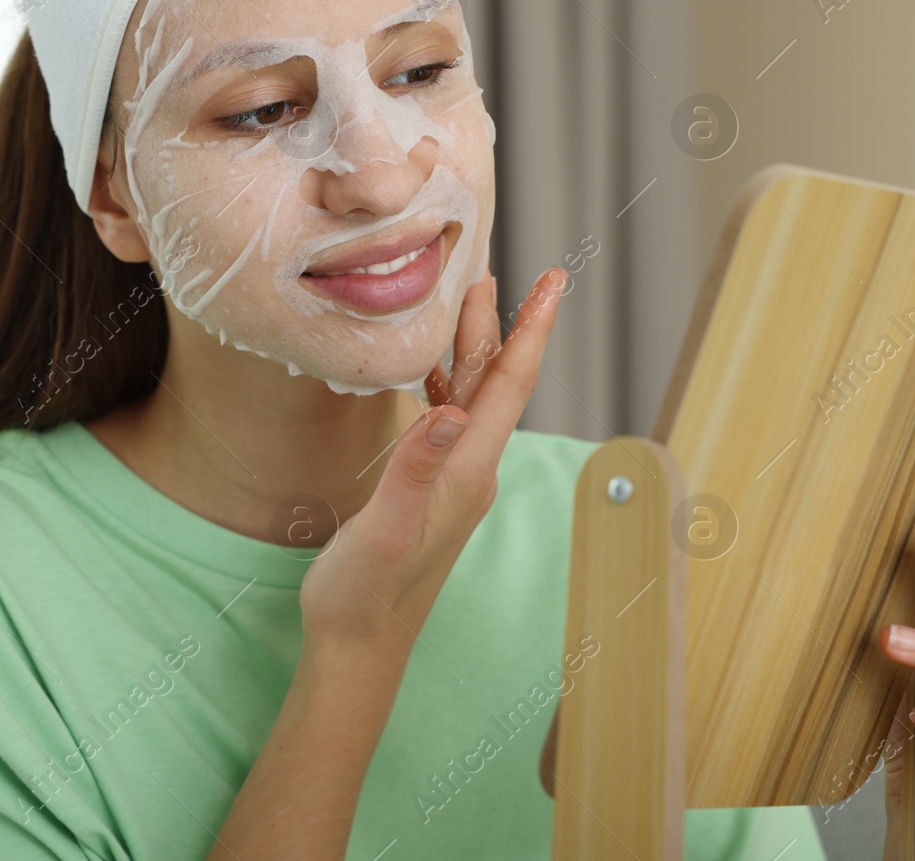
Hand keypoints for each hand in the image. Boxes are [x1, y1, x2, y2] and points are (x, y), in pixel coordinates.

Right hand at [299, 266, 564, 658]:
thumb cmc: (364, 594)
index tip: (555, 280)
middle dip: (498, 322)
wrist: (359, 647)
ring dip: (471, 348)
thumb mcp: (386, 529)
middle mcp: (470, 471)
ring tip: (461, 301)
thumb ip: (414, 470)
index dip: (532, 328)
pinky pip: (447, 421)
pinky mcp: (432, 491)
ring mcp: (453, 482)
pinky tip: (427, 371)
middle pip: (494, 381)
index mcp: (467, 471)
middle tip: (493, 268)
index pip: (510, 385)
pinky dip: (443, 383)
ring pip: (471, 398)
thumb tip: (447, 413)